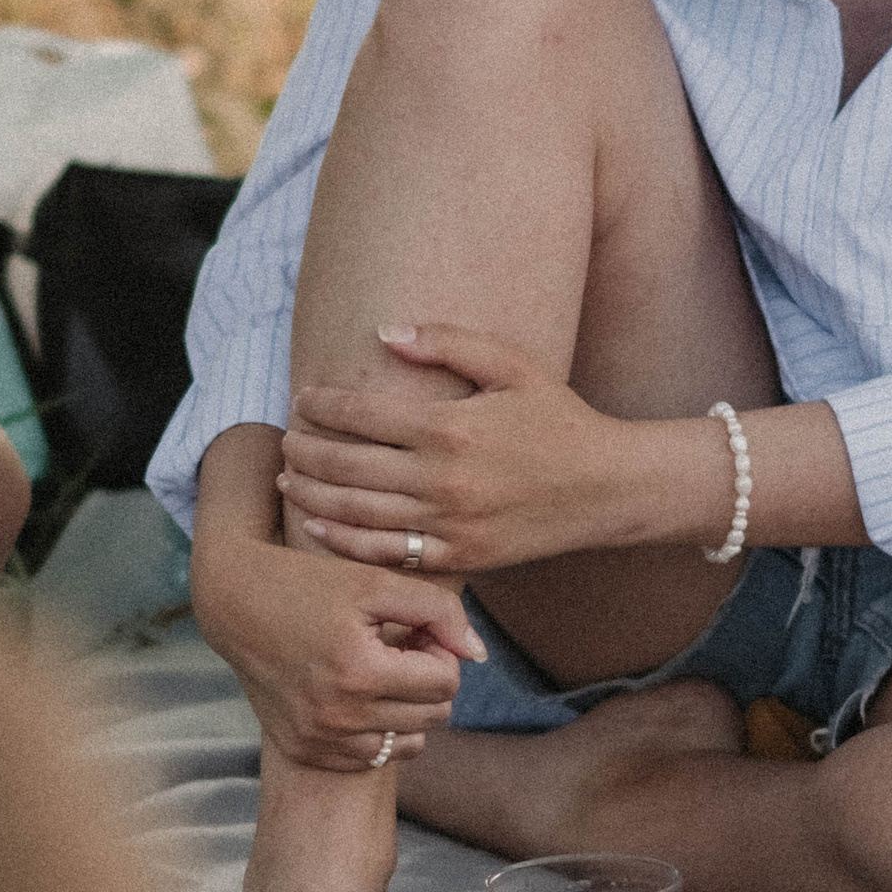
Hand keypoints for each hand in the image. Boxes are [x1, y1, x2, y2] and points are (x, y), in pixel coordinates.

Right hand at [189, 524, 485, 772]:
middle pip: (433, 716)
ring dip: (407, 709)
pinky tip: (358, 695)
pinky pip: (372, 757)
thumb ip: (440, 611)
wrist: (236, 606)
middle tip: (400, 650)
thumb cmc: (312, 585)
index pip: (446, 683)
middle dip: (427, 680)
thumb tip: (479, 655)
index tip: (414, 633)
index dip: (439, 652)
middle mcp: (338, 716)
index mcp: (359, 672)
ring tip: (381, 672)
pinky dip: (377, 730)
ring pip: (409, 743)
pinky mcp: (305, 752)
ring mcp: (318, 740)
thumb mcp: (377, 583)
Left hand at [281, 324, 674, 577]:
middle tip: (285, 441)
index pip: (362, 413)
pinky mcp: (458, 558)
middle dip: (306, 451)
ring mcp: (448, 525)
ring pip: (356, 512)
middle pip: (347, 465)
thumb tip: (383, 333)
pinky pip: (386, 553)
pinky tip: (318, 525)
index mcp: (450, 428)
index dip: (323, 405)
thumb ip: (447, 344)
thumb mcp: (512, 366)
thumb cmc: (558, 420)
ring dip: (313, 494)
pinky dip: (344, 540)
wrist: (606, 489)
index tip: (305, 398)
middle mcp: (442, 480)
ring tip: (287, 479)